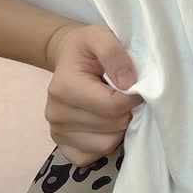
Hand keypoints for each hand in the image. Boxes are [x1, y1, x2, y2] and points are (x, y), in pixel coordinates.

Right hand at [44, 23, 142, 165]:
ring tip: (114, 108)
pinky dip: (105, 143)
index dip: (133, 97)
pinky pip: (93, 156)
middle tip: (124, 95)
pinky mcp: (63, 147)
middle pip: (112, 126)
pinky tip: (105, 124)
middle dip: (126, 112)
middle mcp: (56, 114)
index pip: (113, 106)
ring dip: (119, 129)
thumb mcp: (100, 36)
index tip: (135, 85)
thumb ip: (114, 53)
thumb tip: (129, 84)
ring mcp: (57, 133)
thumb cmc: (86, 48)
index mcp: (64, 88)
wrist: (68, 58)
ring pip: (105, 145)